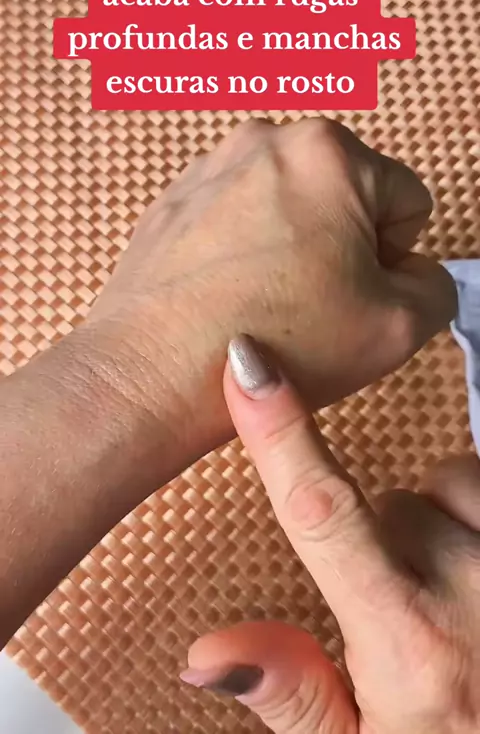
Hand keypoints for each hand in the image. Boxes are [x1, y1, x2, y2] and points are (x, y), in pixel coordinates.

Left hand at [85, 118, 455, 462]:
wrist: (154, 372)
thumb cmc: (277, 344)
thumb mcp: (401, 328)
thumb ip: (436, 286)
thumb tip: (410, 272)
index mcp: (329, 151)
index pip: (406, 202)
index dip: (394, 261)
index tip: (357, 297)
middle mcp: (267, 139)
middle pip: (346, 198)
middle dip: (343, 248)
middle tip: (315, 305)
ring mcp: (212, 166)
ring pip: (290, 209)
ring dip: (294, 249)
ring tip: (268, 304)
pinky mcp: (175, 199)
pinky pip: (239, 221)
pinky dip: (245, 253)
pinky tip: (230, 297)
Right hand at [181, 336, 479, 732]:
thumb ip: (290, 693)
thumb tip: (205, 651)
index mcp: (407, 639)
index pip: (321, 512)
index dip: (279, 432)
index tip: (246, 365)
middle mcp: (469, 590)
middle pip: (387, 502)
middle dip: (377, 538)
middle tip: (397, 607)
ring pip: (444, 484)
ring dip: (434, 519)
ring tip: (445, 584)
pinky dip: (472, 508)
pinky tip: (473, 558)